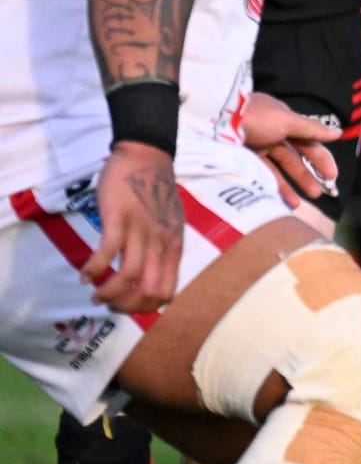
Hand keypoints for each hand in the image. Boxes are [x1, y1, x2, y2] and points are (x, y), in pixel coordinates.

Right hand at [82, 142, 183, 312]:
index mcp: (174, 246)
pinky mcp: (120, 218)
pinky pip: (107, 252)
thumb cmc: (155, 191)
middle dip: (126, 306)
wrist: (148, 155)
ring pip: (129, 275)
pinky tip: (84, 275)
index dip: (146, 307)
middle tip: (108, 305)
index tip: (127, 306)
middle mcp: (161, 242)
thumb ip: (164, 248)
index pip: (167, 291)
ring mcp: (141, 230)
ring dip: (109, 293)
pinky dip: (93, 269)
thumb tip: (152, 275)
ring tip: (94, 295)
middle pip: (149, 289)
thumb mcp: (170, 224)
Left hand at [241, 92, 340, 208]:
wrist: (216, 120)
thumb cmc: (256, 116)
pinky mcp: (242, 160)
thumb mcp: (287, 120)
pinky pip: (261, 176)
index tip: (332, 176)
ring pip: (278, 170)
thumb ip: (312, 129)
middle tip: (319, 192)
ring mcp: (256, 148)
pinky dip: (271, 188)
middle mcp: (271, 134)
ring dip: (290, 186)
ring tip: (299, 203)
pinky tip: (280, 200)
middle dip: (307, 175)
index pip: (308, 142)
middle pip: (294, 158)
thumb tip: (338, 132)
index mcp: (284, 122)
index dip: (321, 159)